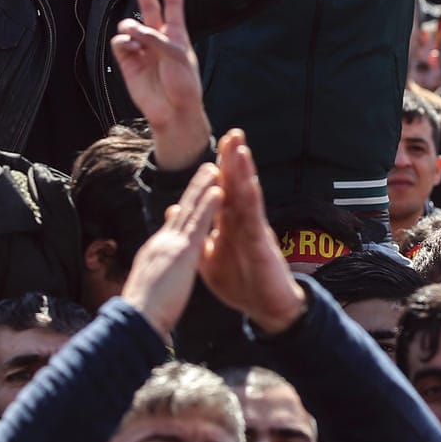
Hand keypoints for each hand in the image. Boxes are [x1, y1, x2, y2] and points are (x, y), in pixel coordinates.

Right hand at [112, 0, 210, 169]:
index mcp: (176, 34)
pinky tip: (130, 49)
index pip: (173, 3)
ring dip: (131, 27)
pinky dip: (123, 43)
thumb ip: (157, 39)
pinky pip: (120, 43)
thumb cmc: (184, 85)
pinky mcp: (128, 62)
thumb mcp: (178, 57)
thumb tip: (131, 30)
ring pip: (129, 26)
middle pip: (149, 6)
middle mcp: (158, 38)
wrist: (173, 112)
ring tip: (135, 36)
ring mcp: (142, 49)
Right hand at [119, 160, 218, 338]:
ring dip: (203, 187)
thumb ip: (158, 276)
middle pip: (180, 210)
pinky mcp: (183, 252)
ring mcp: (171, 244)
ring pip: (190, 210)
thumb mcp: (152, 287)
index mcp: (157, 252)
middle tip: (206, 168)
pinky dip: (209, 205)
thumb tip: (159, 276)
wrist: (136, 320)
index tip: (194, 193)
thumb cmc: (144, 314)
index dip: (185, 207)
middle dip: (194, 189)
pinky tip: (219, 189)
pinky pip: (199, 224)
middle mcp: (162, 242)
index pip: (173, 225)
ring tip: (214, 168)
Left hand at [199, 130, 306, 334]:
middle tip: (232, 133)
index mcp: (230, 225)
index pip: (224, 191)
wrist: (266, 309)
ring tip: (241, 148)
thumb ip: (196, 236)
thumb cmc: (242, 283)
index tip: (215, 146)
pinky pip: (255, 219)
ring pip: (248, 196)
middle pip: (237, 186)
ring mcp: (254, 231)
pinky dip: (251, 200)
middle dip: (234, 160)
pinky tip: (249, 183)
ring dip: (244, 172)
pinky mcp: (261, 244)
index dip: (219, 169)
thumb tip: (174, 212)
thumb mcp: (209, 260)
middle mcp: (244, 223)